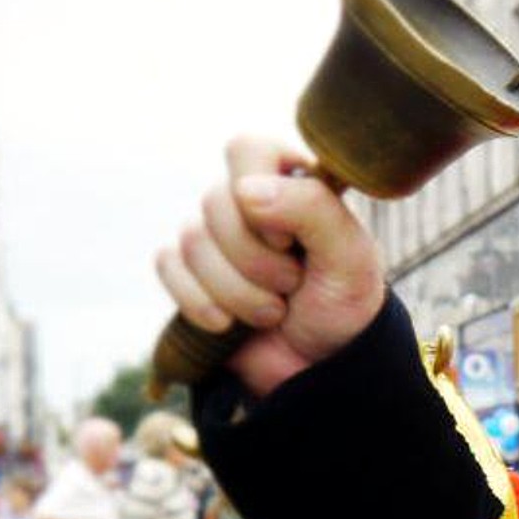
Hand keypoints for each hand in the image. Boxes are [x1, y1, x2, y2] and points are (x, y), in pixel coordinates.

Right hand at [155, 137, 385, 396]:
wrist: (318, 369)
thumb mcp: (350, 258)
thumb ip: (313, 210)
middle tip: (292, 287)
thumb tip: (245, 191)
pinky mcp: (188, 271)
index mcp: (291, 183)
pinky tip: (229, 323)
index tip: (287, 241)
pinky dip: (200, 302)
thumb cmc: (343, 306)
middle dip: (255, 259)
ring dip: (236, 291)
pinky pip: (167, 265)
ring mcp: (214, 236)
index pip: (247, 149)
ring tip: (274, 312)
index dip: (257, 194)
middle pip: (215, 201)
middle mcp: (248, 202)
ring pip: (191, 240)